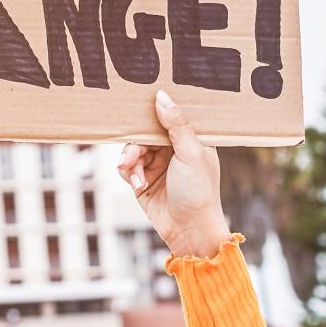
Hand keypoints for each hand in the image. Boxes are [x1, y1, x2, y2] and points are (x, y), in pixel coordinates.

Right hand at [119, 89, 229, 260]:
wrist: (189, 230)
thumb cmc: (199, 191)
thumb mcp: (190, 153)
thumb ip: (176, 124)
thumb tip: (161, 96)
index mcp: (190, 140)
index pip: (168, 117)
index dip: (154, 111)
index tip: (137, 103)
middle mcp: (173, 149)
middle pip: (144, 133)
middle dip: (136, 144)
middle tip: (132, 156)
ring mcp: (157, 164)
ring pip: (132, 149)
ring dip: (130, 161)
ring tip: (135, 175)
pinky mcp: (143, 179)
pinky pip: (126, 167)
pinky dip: (127, 173)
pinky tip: (136, 184)